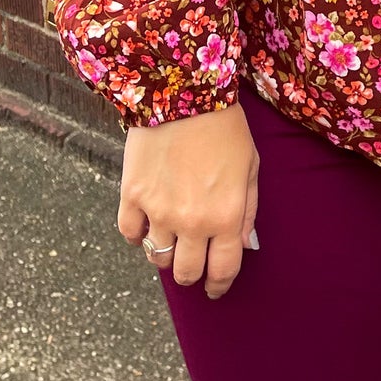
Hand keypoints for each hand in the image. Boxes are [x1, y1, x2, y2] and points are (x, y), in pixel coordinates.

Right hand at [118, 102, 259, 300]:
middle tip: (193, 261)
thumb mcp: (250, 167)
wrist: (182, 92)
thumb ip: (248, 210)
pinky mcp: (132, 195)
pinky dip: (137, 235)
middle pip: (186, 272)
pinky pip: (129, 234)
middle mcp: (191, 221)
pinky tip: (146, 225)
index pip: (221, 271)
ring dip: (165, 255)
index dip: (219, 285)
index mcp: (225, 216)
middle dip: (192, 272)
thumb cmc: (224, 127)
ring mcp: (158, 211)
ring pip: (156, 258)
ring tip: (171, 241)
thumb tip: (240, 244)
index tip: (215, 288)